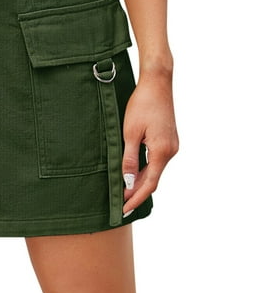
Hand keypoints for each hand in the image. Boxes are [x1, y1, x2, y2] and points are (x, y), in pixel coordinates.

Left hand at [121, 72, 178, 214]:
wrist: (157, 83)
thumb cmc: (141, 105)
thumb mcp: (130, 133)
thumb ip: (129, 159)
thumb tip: (128, 182)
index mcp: (162, 151)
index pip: (149, 184)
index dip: (136, 198)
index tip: (124, 210)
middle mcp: (171, 151)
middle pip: (153, 179)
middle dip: (137, 193)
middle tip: (121, 206)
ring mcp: (171, 145)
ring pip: (154, 170)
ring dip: (140, 181)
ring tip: (124, 193)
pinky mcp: (168, 140)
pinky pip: (156, 160)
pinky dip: (145, 170)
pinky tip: (133, 174)